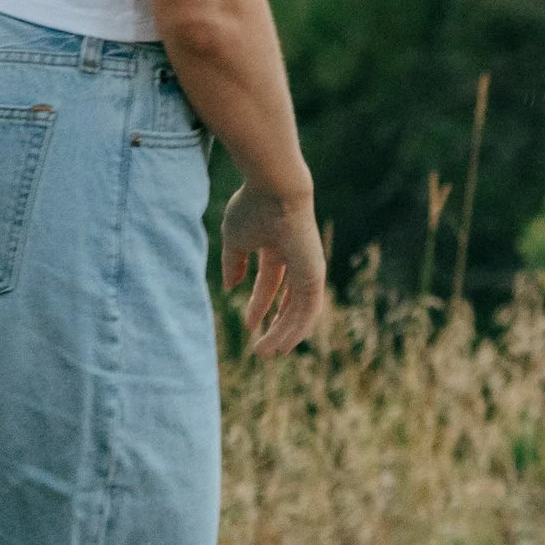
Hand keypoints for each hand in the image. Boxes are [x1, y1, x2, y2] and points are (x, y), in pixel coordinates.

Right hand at [221, 180, 326, 356]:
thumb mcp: (234, 240)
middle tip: (261, 348)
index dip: (259, 303)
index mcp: (278, 246)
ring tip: (266, 353)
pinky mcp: (314, 276)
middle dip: (276, 324)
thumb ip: (233, 263)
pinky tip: (282, 344)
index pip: (270, 281)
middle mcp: (297, 259)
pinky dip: (295, 329)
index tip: (248, 325)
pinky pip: (307, 311)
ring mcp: (308, 268)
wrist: (274, 192)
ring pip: (299, 310)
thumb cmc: (253, 209)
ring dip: (284, 334)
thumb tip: (230, 286)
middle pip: (289, 300)